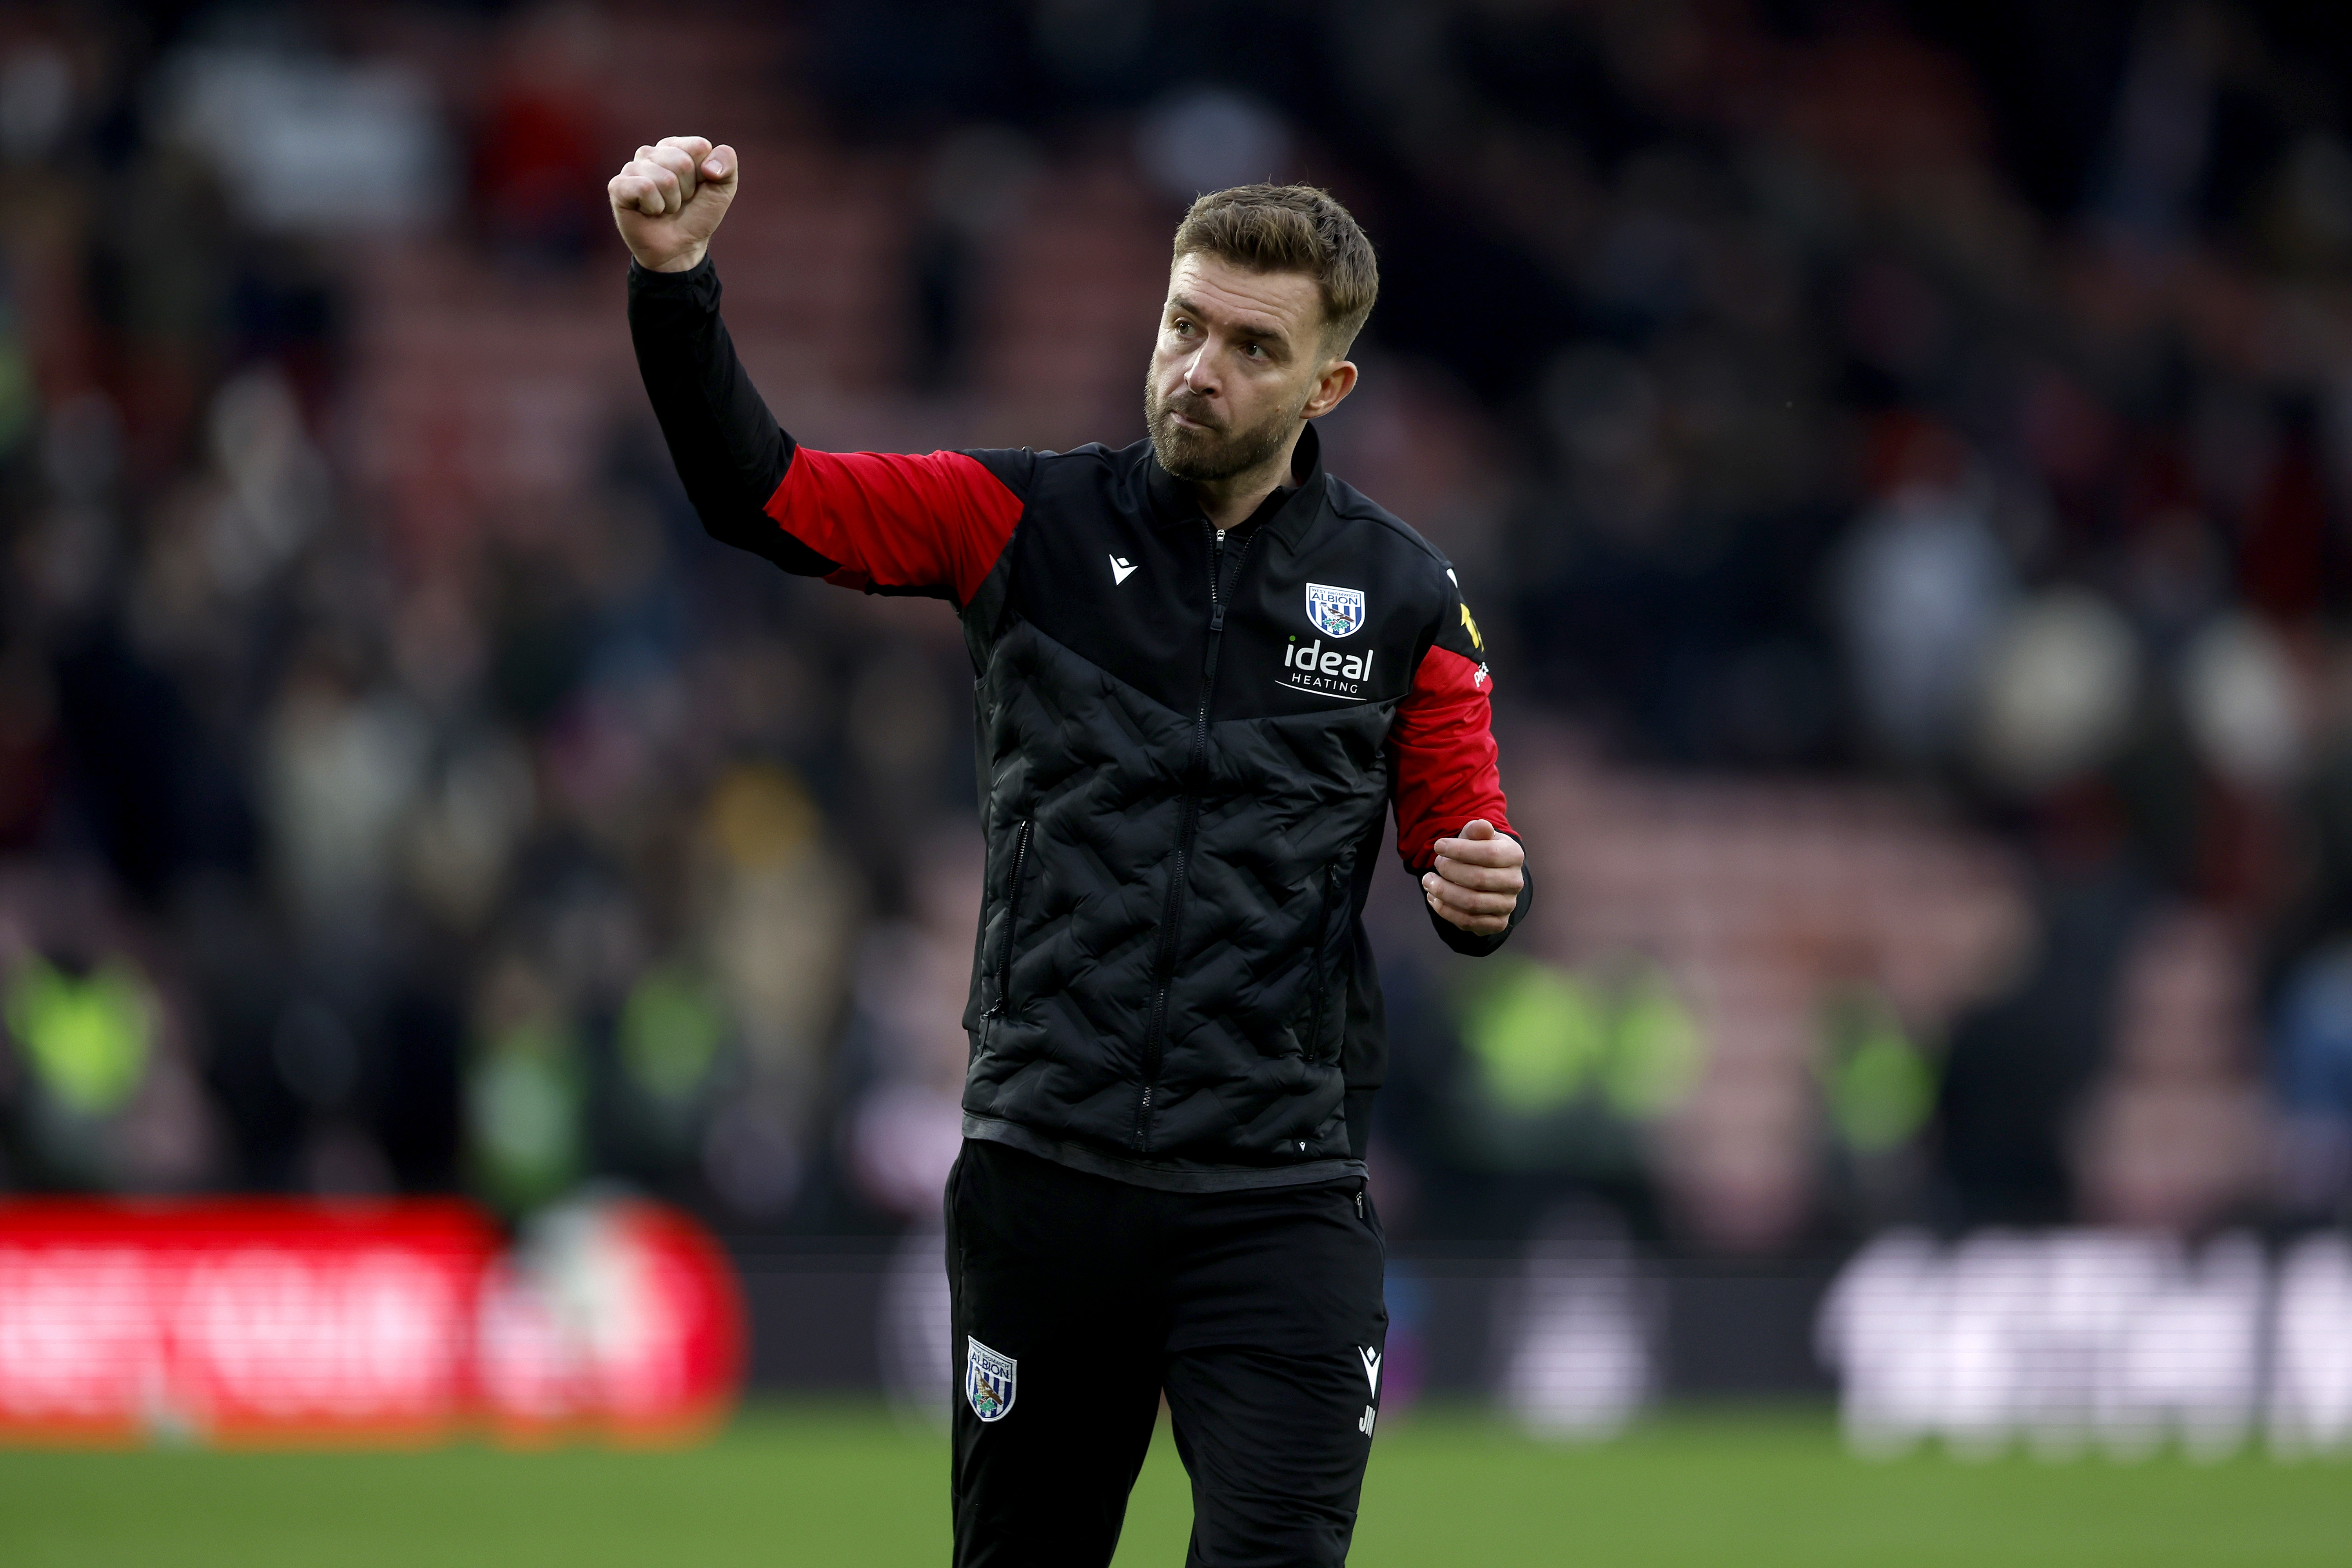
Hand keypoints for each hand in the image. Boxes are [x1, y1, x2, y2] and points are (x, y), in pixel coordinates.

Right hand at [608, 136, 737, 272]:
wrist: (681, 249)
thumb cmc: (698, 216)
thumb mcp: (722, 190)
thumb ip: (727, 165)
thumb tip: (709, 166)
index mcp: (675, 147)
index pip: (698, 147)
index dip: (704, 174)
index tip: (697, 188)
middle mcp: (651, 153)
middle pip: (682, 162)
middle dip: (687, 190)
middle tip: (680, 202)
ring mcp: (632, 168)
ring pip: (664, 178)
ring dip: (672, 202)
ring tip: (665, 208)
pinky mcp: (617, 186)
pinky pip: (644, 188)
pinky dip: (654, 207)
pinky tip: (649, 211)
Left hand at [1423, 819, 1523, 935]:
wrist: (1489, 878)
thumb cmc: (1478, 852)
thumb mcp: (1476, 837)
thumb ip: (1476, 831)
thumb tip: (1481, 825)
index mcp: (1514, 855)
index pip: (1489, 853)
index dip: (1460, 850)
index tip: (1438, 846)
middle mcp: (1515, 882)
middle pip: (1478, 879)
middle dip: (1450, 871)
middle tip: (1435, 864)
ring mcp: (1508, 905)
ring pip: (1472, 903)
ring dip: (1443, 892)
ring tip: (1427, 882)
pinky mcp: (1497, 923)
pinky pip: (1468, 921)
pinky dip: (1445, 910)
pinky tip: (1434, 898)